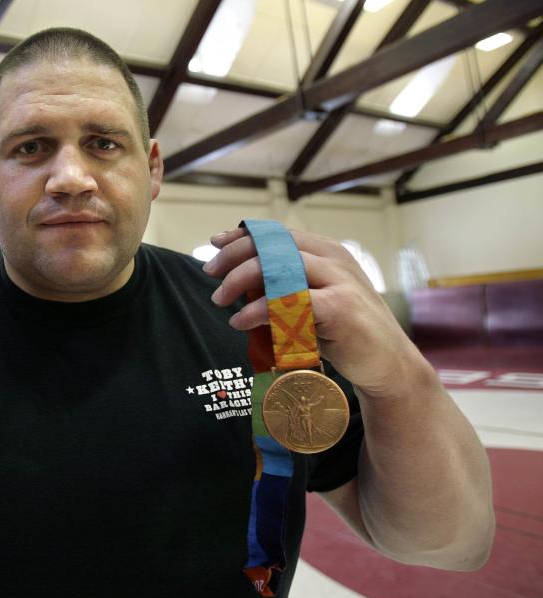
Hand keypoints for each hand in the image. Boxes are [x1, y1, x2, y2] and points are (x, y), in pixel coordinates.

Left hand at [202, 227, 417, 396]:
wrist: (388, 364)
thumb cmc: (344, 332)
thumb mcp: (315, 298)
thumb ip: (288, 283)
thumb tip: (241, 279)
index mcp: (327, 251)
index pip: (278, 233)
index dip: (243, 235)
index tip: (215, 243)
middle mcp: (333, 259)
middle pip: (273, 246)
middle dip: (234, 256)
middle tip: (209, 274)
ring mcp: (339, 281)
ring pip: (277, 268)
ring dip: (240, 281)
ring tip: (219, 300)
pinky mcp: (340, 307)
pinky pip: (288, 302)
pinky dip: (258, 310)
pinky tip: (240, 321)